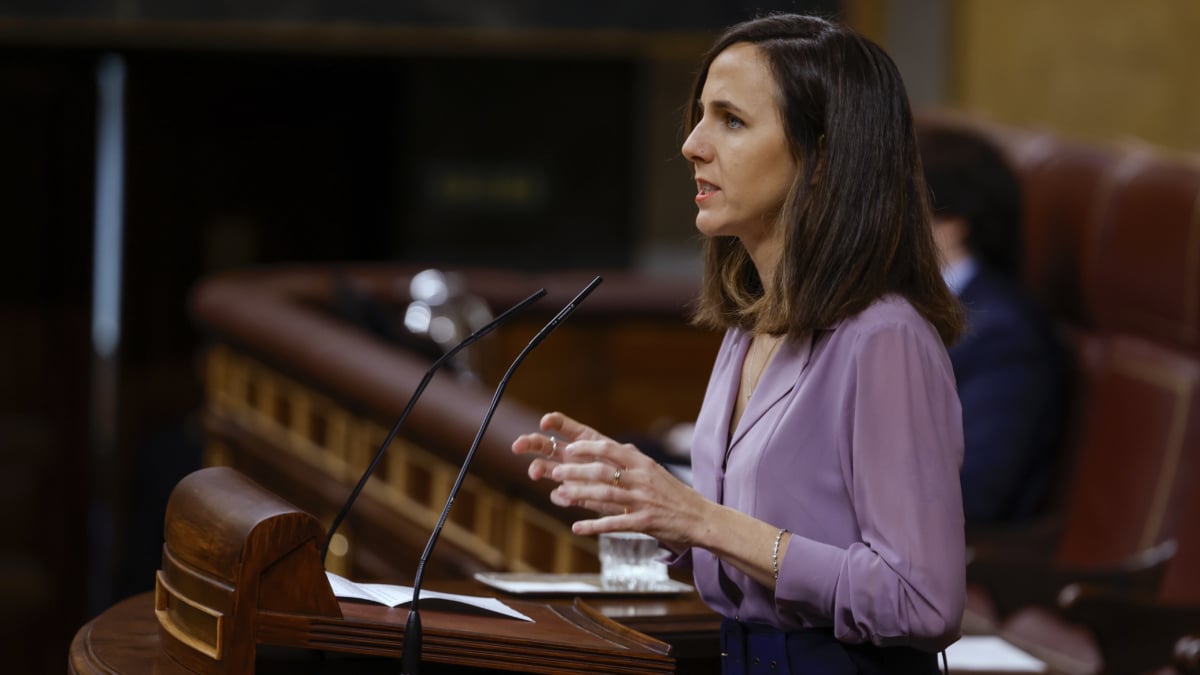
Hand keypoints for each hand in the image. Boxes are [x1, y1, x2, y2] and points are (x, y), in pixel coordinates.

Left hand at [512, 412, 711, 550]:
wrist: (699, 517)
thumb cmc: (673, 494)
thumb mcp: (654, 471)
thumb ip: (631, 462)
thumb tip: (609, 451)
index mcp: (643, 463)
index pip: (610, 448)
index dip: (587, 448)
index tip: (570, 449)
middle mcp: (641, 479)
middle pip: (603, 471)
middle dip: (577, 471)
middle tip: (558, 472)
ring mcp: (642, 501)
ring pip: (605, 495)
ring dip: (580, 495)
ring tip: (561, 495)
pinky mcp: (644, 522)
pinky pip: (614, 523)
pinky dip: (593, 526)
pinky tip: (577, 527)